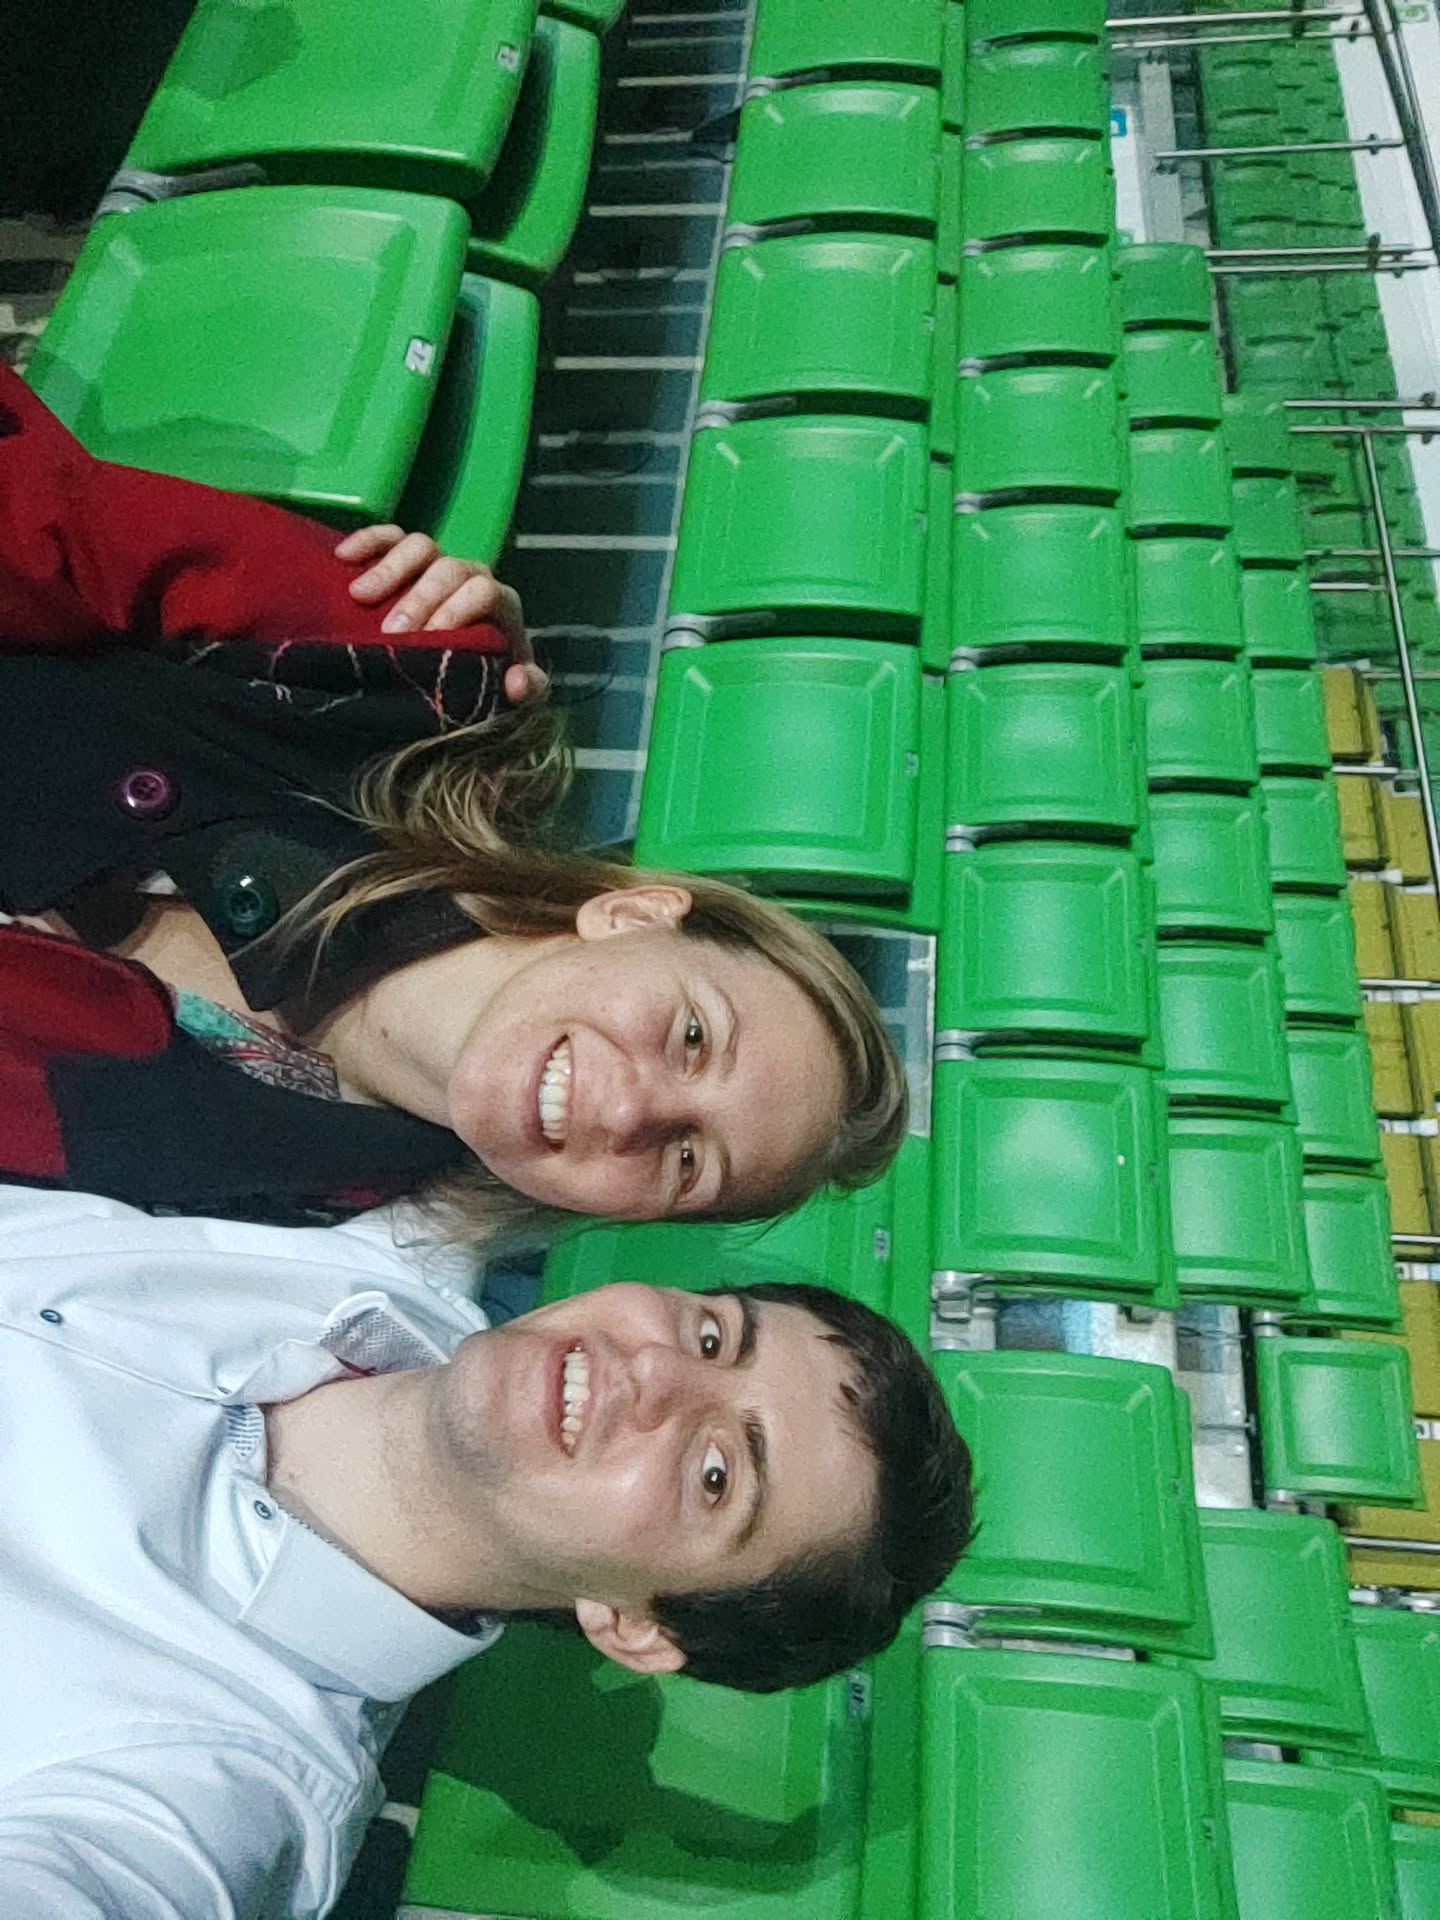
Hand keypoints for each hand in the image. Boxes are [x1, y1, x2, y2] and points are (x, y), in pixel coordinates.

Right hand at [335, 526, 546, 705]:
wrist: (459, 672)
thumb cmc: (484, 681)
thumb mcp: (508, 695)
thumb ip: (525, 691)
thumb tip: (517, 681)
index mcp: (499, 603)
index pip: (483, 591)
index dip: (456, 610)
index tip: (428, 639)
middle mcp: (470, 576)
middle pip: (448, 569)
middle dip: (419, 599)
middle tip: (391, 633)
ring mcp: (437, 563)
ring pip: (418, 546)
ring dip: (389, 569)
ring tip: (359, 596)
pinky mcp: (405, 556)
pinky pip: (389, 536)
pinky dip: (367, 541)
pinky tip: (343, 558)